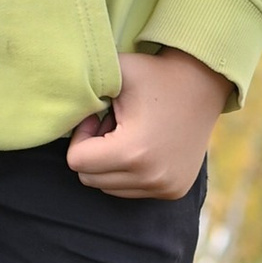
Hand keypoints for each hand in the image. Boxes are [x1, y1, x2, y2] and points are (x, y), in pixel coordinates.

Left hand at [65, 46, 229, 200]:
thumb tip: (57, 109)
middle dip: (94, 152)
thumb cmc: (154, 74)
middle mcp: (151, 177)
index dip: (81, 136)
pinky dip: (129, 171)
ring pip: (109, 188)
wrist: (204, 84)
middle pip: (90, 179)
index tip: (98, 116)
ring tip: (129, 133)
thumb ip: (82, 88)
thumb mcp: (116, 71)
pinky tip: (144, 145)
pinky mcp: (174, 191)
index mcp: (132, 152)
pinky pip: (131, 191)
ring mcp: (165, 187)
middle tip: (112, 123)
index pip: (77, 163)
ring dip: (111, 163)